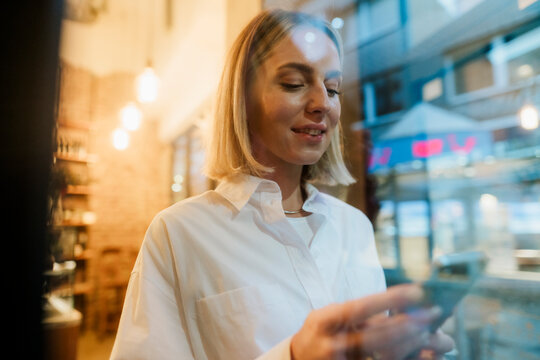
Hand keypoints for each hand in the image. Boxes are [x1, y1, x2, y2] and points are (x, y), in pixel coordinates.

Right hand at [290, 284, 445, 359]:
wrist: (299, 359)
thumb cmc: (323, 332)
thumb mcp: (333, 317)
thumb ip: (362, 315)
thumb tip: (403, 308)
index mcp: (325, 320)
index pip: (360, 308)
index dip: (388, 300)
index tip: (416, 292)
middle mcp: (330, 343)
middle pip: (374, 335)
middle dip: (406, 324)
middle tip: (431, 314)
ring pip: (380, 355)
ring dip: (408, 344)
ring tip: (429, 333)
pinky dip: (404, 359)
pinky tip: (421, 355)